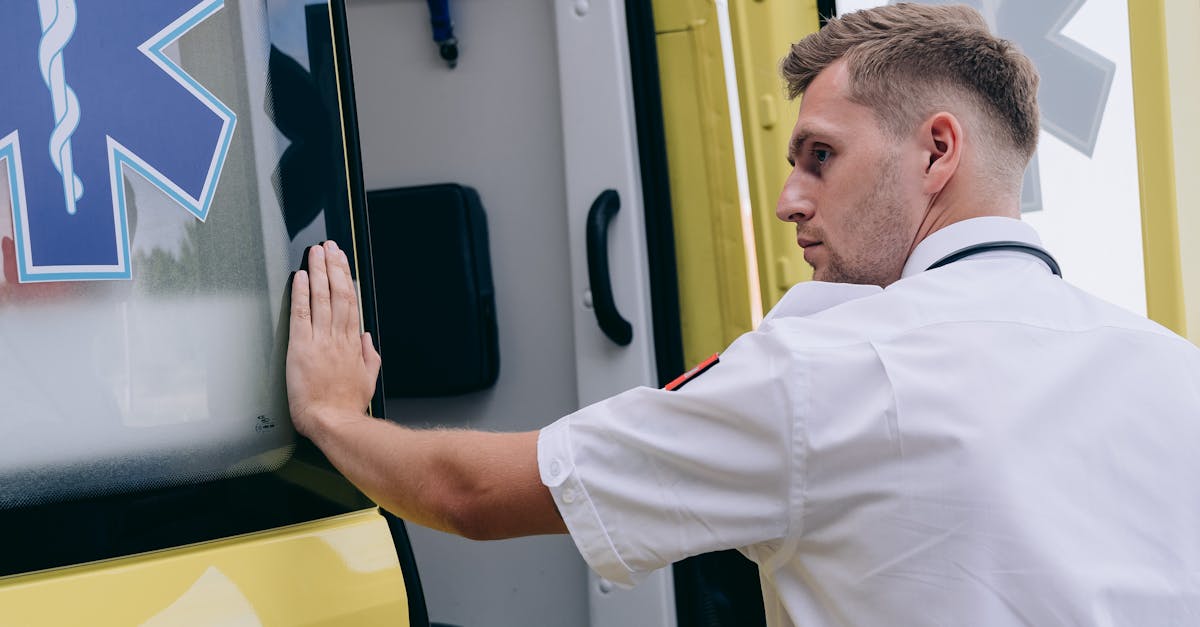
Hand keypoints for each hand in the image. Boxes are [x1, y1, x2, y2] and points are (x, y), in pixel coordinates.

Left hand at [286, 240, 380, 436]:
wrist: (333, 422)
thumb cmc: (347, 406)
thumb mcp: (368, 379)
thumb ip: (368, 355)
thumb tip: (366, 338)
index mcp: (352, 344)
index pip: (350, 303)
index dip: (346, 279)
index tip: (342, 262)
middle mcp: (338, 337)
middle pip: (338, 293)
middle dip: (333, 266)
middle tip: (329, 247)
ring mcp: (321, 340)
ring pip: (322, 298)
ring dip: (319, 272)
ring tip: (316, 252)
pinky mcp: (302, 348)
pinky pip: (302, 315)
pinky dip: (302, 294)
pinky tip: (302, 278)